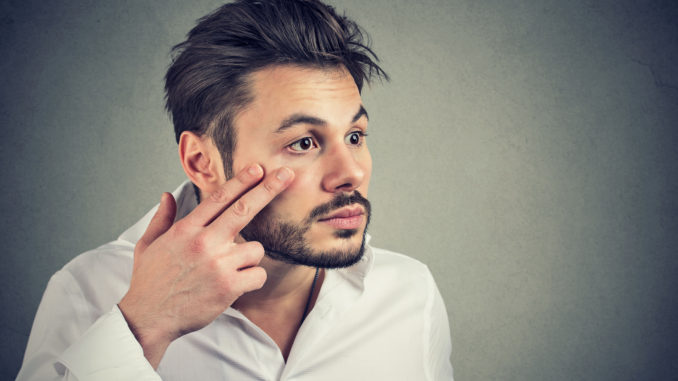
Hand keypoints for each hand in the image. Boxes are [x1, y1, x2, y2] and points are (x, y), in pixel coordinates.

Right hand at [118, 164, 293, 367]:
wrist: (148, 318)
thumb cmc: (149, 282)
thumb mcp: (148, 245)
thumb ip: (161, 219)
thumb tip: (167, 195)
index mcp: (186, 230)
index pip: (219, 198)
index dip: (241, 181)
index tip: (258, 169)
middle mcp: (204, 242)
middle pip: (244, 209)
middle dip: (268, 189)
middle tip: (286, 175)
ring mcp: (218, 264)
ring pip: (256, 249)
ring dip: (249, 258)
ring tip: (229, 270)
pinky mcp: (229, 286)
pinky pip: (258, 274)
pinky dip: (252, 280)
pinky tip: (236, 285)